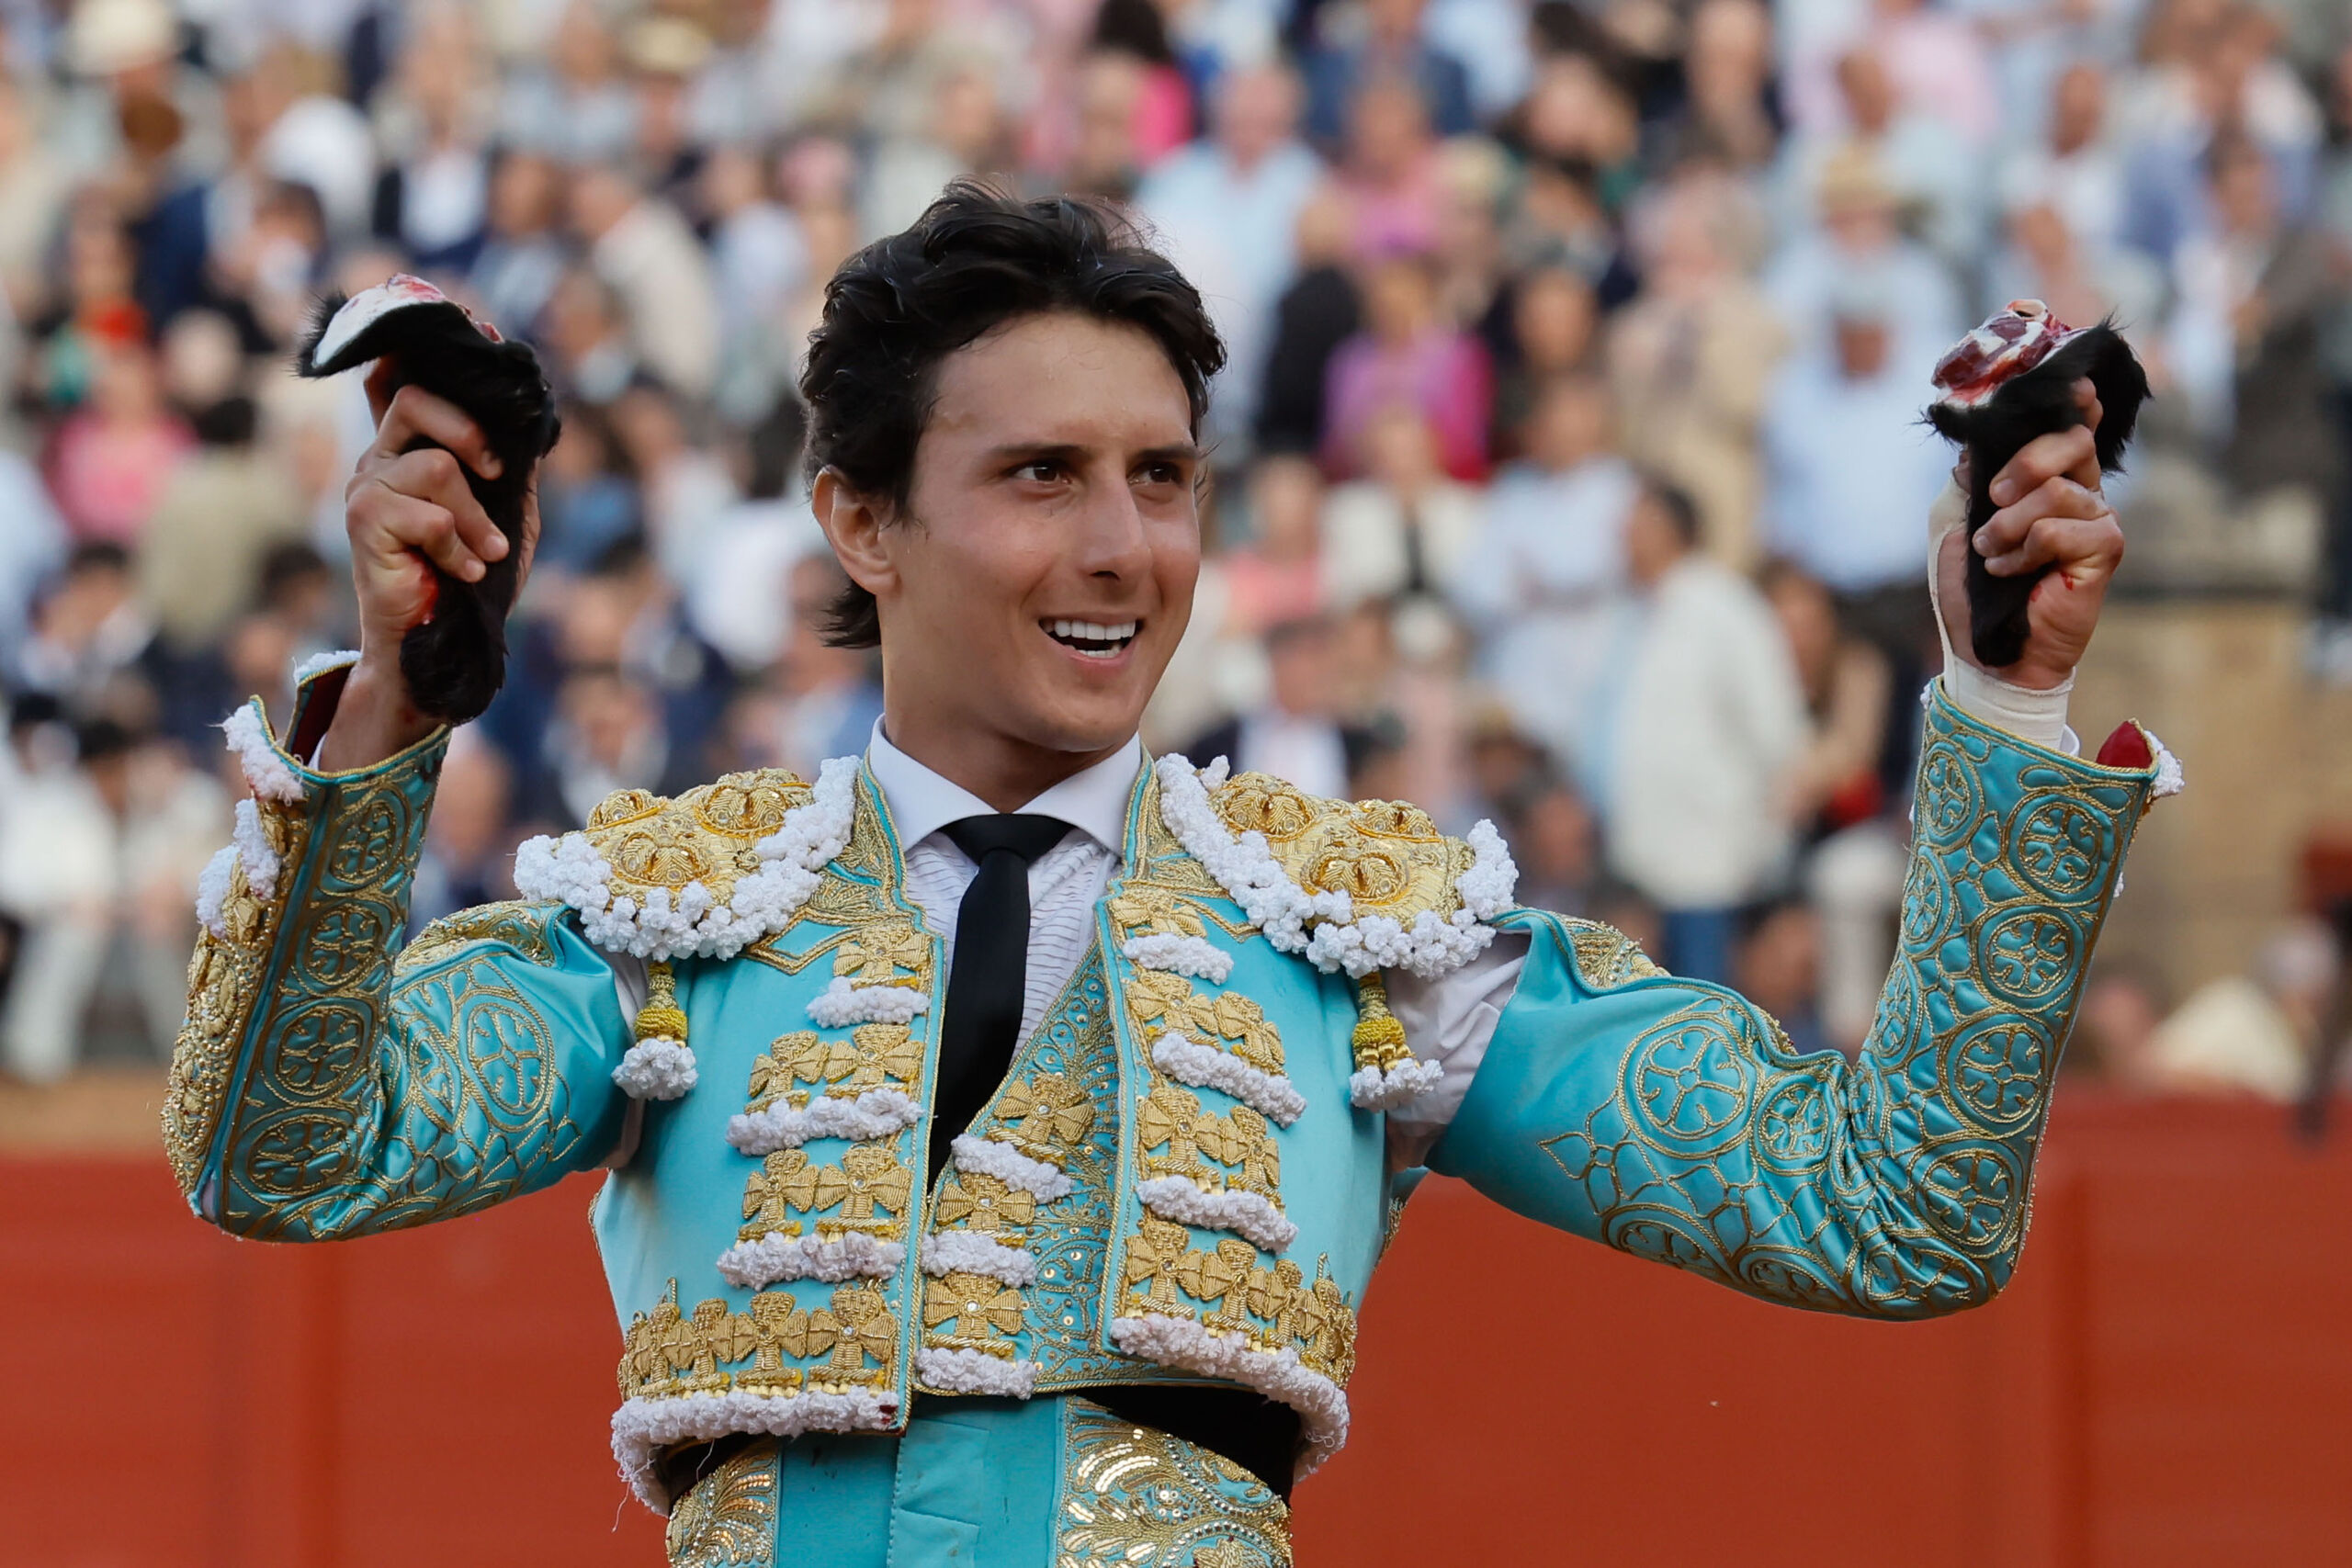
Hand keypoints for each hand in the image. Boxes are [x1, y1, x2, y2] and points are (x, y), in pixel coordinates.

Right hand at [317, 363, 538, 769]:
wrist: (437, 644)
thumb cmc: (469, 581)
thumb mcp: (504, 515)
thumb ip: (507, 468)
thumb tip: (529, 421)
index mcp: (408, 451)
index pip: (398, 382)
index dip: (418, 350)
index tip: (464, 324)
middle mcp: (379, 460)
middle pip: (416, 400)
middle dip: (469, 432)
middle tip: (495, 473)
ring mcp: (366, 488)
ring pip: (435, 466)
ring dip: (475, 518)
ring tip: (485, 553)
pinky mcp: (365, 522)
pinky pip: (428, 514)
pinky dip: (459, 546)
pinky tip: (462, 571)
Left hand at [1934, 377, 2123, 691]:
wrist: (1983, 647)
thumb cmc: (1970, 587)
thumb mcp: (1954, 519)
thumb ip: (1970, 476)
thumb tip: (1980, 439)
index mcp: (2046, 478)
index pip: (2069, 425)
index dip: (2075, 400)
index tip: (2075, 384)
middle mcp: (2077, 490)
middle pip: (2072, 439)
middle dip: (2025, 461)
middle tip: (1995, 498)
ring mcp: (2096, 518)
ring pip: (2058, 489)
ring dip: (2009, 523)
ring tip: (1991, 552)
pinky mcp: (2105, 549)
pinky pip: (2062, 527)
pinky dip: (2026, 549)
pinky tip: (2013, 572)